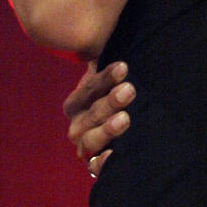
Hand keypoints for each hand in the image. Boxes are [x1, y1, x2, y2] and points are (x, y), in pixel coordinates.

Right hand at [64, 60, 135, 176]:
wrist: (123, 118)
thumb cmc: (118, 92)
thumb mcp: (111, 76)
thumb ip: (108, 63)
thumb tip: (114, 39)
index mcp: (76, 102)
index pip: (90, 88)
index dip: (106, 78)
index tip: (124, 67)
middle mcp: (78, 125)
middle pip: (92, 114)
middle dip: (110, 102)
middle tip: (129, 90)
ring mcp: (85, 146)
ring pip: (91, 140)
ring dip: (107, 129)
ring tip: (125, 118)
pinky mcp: (95, 164)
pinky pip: (94, 167)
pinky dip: (102, 163)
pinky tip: (112, 155)